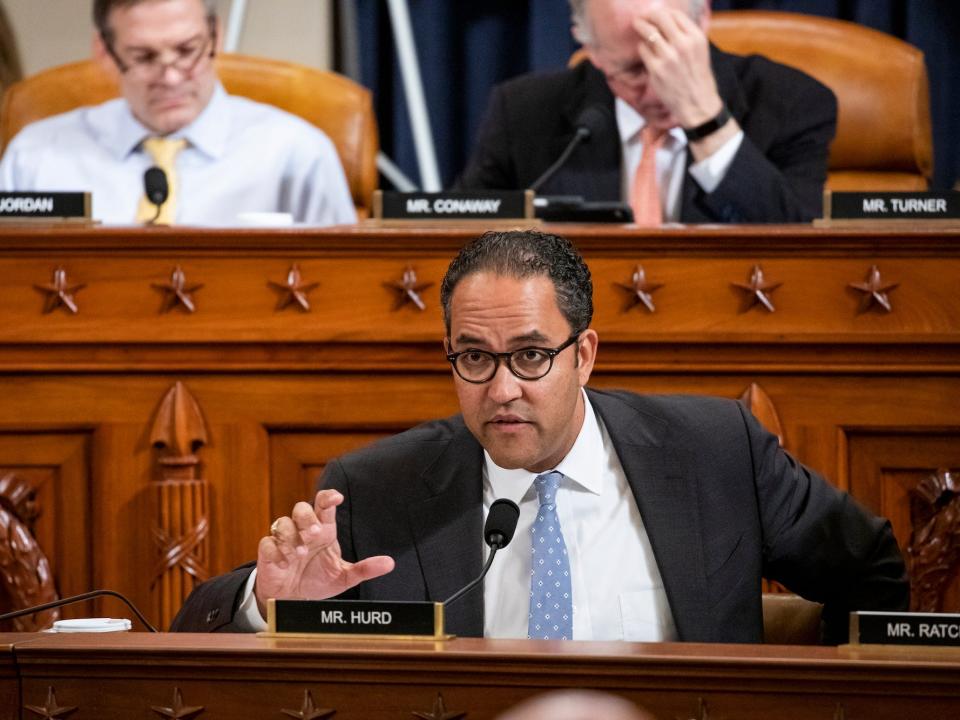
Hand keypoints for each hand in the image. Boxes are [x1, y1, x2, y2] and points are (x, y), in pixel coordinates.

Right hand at [253, 489, 394, 617]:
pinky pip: (267, 543)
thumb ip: (365, 569)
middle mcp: (303, 531)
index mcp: (323, 530)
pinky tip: (284, 563)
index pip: (324, 504)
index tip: (337, 498)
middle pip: (301, 508)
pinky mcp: (269, 553)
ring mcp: (284, 541)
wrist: (293, 600)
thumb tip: (390, 563)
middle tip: (315, 533)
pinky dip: (276, 551)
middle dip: (307, 518)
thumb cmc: (318, 581)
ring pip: (282, 523)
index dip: (328, 497)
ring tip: (300, 554)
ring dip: (291, 536)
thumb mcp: (344, 577)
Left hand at [633, 5, 722, 128]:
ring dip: (641, 27)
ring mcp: (668, 57)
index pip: (675, 15)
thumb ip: (687, 36)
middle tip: (642, 17)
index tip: (656, 15)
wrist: (697, 103)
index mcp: (696, 37)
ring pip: (649, 32)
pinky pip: (643, 49)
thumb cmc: (697, 77)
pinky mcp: (656, 69)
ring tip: (637, 25)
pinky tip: (645, 50)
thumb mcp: (700, 51)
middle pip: (660, 18)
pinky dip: (642, 47)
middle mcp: (683, 44)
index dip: (663, 12)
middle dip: (649, 15)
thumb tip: (670, 22)